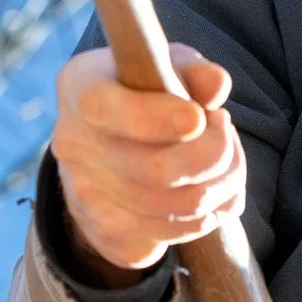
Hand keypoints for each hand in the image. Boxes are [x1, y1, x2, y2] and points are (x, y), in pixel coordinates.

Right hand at [50, 43, 243, 279]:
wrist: (107, 143)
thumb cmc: (146, 91)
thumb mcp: (166, 66)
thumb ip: (193, 70)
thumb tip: (217, 85)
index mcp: (81, 88)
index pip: (106, 110)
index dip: (158, 119)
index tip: (200, 116)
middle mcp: (73, 145)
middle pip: (159, 171)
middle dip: (217, 154)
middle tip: (225, 132)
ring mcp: (86, 196)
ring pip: (180, 209)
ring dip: (224, 185)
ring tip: (228, 160)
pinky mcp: (108, 235)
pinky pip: (177, 235)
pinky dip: (211, 215)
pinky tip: (209, 188)